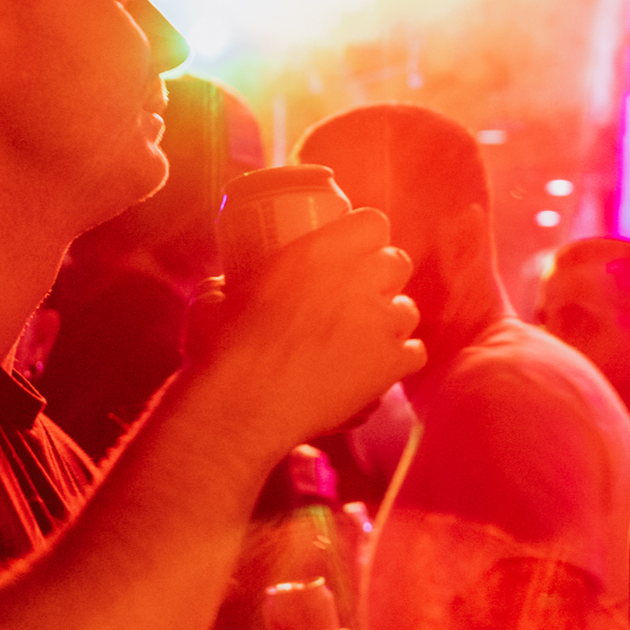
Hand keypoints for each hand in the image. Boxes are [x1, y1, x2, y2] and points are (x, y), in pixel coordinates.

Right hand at [190, 209, 423, 460]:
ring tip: (365, 337)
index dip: (367, 236)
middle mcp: (357, 280)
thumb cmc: (222, 351)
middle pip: (398, 262)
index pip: (372, 223)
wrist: (243, 405)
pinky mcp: (389, 365)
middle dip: (382, 276)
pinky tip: (378, 367)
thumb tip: (224, 285)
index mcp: (318, 252)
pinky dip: (400, 359)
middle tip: (359, 295)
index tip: (354, 250)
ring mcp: (379, 323)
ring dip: (390, 319)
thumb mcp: (214, 298)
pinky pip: (415, 353)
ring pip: (409, 309)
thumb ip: (230, 283)